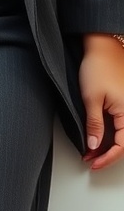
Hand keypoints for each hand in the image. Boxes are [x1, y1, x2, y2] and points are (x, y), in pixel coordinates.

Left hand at [79, 34, 123, 169]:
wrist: (102, 47)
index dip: (108, 158)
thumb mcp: (91, 99)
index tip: (94, 163)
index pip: (123, 145)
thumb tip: (94, 145)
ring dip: (108, 145)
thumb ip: (94, 125)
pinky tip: (97, 136)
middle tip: (90, 160)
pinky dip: (110, 133)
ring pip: (123, 134)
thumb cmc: (98, 67)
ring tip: (91, 151)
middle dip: (107, 154)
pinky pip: (121, 123)